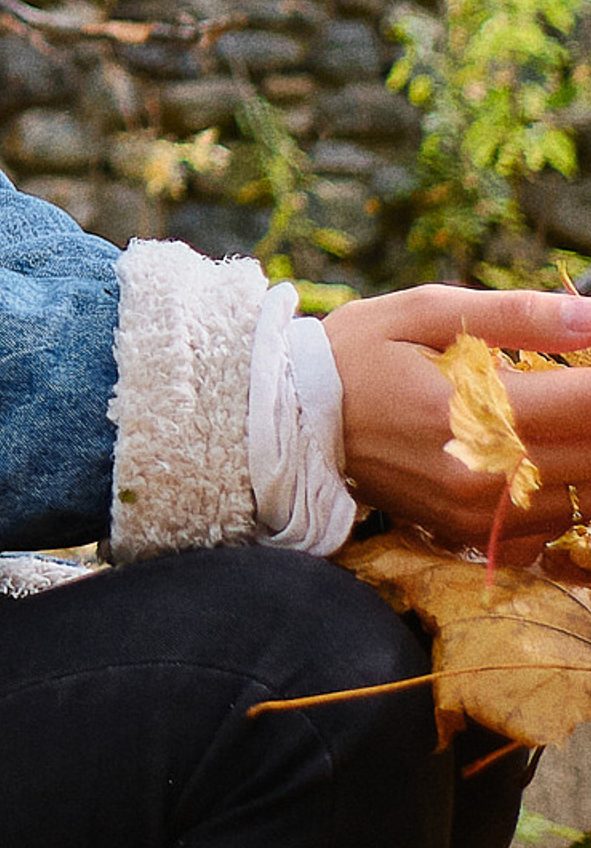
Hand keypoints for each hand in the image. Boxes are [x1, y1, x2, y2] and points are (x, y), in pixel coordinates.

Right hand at [327, 284, 590, 564]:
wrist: (287, 421)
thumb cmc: (354, 354)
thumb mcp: (421, 312)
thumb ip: (514, 314)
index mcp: (472, 410)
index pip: (588, 401)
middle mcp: (482, 473)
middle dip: (590, 412)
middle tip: (568, 384)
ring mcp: (478, 512)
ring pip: (585, 495)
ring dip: (581, 453)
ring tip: (544, 415)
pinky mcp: (471, 535)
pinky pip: (553, 526)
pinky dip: (558, 492)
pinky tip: (527, 457)